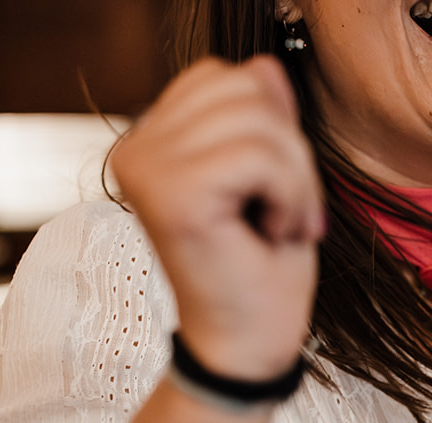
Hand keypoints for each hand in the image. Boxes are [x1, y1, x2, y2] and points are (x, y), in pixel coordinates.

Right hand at [109, 55, 324, 381]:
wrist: (247, 348)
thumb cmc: (260, 275)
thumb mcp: (273, 179)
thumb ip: (262, 120)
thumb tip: (263, 66)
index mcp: (152, 140)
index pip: (227, 77)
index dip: (275, 129)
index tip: (279, 195)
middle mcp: (136, 147)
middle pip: (244, 86)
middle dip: (291, 152)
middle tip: (287, 215)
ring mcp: (147, 168)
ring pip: (259, 119)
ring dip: (295, 179)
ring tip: (279, 226)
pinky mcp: (171, 195)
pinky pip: (260, 156)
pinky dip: (290, 196)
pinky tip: (273, 234)